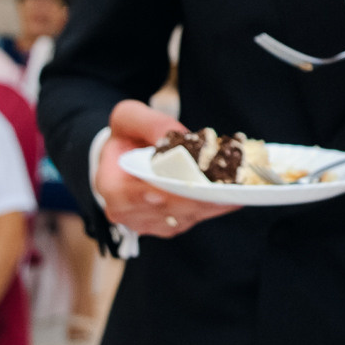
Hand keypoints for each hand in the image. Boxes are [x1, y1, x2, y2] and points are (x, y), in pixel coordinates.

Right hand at [93, 100, 238, 238]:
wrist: (125, 155)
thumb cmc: (127, 135)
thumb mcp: (129, 117)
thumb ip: (149, 123)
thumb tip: (172, 139)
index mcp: (110, 186)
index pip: (134, 194)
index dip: (158, 193)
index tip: (180, 189)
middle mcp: (126, 212)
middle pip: (166, 208)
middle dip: (195, 197)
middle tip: (225, 187)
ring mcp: (147, 223)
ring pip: (183, 217)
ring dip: (209, 205)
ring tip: (234, 190)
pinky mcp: (167, 227)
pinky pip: (192, 219)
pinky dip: (212, 208)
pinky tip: (232, 196)